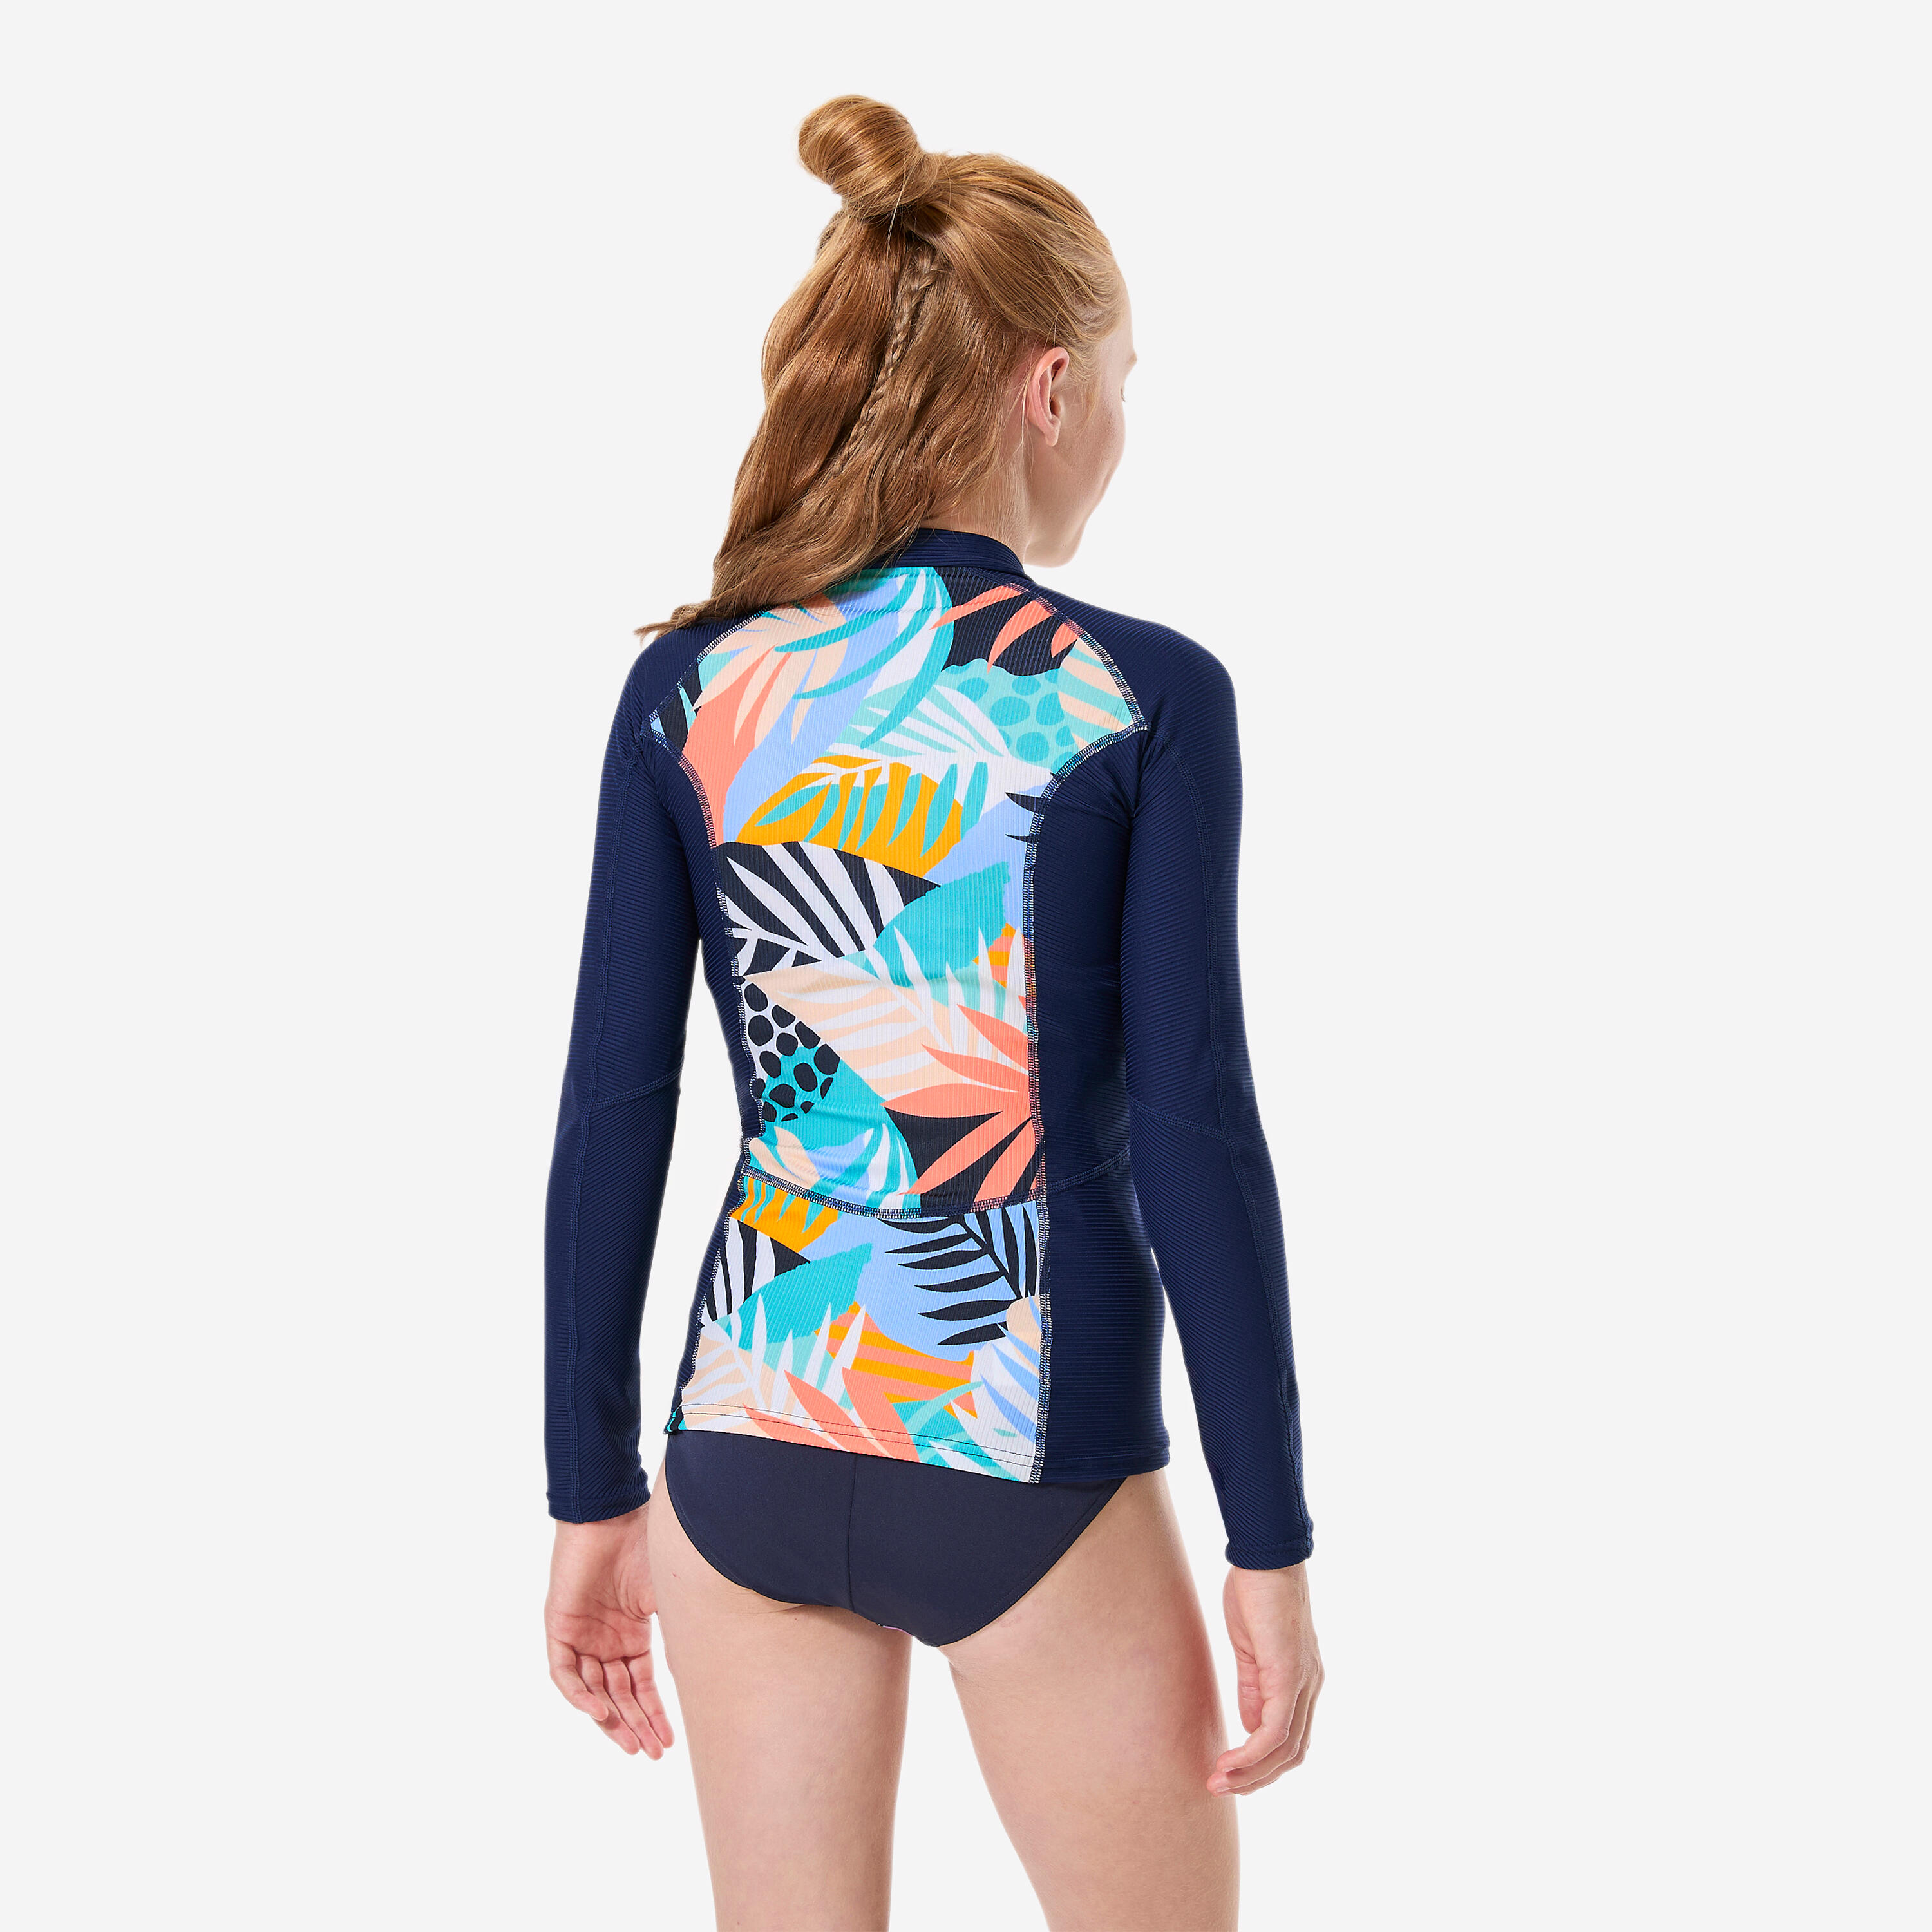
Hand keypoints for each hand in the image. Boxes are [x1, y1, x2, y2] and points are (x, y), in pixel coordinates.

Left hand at [545, 1504, 674, 1757]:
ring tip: (631, 1744)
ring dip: (610, 1719)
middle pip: (618, 1695)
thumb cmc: (645, 1547)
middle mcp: (607, 1641)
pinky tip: (600, 1712)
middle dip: (635, 1725)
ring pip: (593, 1690)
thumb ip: (682, 1631)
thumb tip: (712, 1666)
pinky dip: (580, 1694)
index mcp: (633, 1634)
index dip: (654, 1714)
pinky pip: (565, 1672)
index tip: (669, 1743)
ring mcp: (582, 1636)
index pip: (642, 1685)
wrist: (612, 1516)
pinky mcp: (559, 1628)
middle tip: (651, 1752)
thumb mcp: (670, 1597)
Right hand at [1211, 1560, 1323, 1794]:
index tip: (1229, 1774)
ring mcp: (1303, 1682)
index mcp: (1301, 1681)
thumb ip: (1252, 1689)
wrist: (1264, 1557)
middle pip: (1292, 1753)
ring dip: (1251, 1773)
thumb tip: (1250, 1729)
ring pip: (1286, 1748)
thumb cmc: (1256, 1594)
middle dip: (1256, 1778)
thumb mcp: (1251, 1650)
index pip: (1290, 1739)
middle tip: (1220, 1787)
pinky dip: (1253, 1753)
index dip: (1262, 1764)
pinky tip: (1230, 1762)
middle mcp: (1310, 1686)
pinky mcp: (1289, 1674)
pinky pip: (1276, 1729)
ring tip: (1219, 1782)